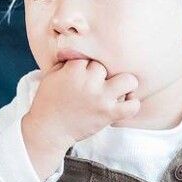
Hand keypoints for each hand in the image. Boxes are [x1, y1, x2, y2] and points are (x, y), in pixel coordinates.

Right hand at [23, 60, 138, 151]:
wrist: (48, 129)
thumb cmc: (48, 101)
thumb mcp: (51, 75)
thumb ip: (67, 61)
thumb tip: (81, 51)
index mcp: (73, 70)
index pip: (91, 57)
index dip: (88, 66)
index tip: (83, 75)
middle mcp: (89, 82)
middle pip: (107, 67)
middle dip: (101, 75)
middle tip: (95, 85)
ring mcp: (100, 98)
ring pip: (129, 80)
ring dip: (125, 84)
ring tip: (118, 89)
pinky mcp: (108, 114)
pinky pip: (132, 106)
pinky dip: (132, 104)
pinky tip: (124, 103)